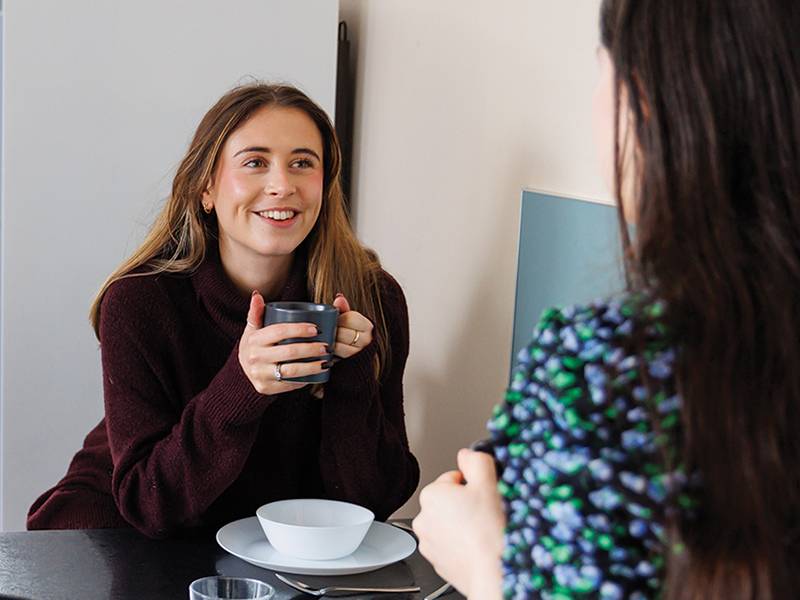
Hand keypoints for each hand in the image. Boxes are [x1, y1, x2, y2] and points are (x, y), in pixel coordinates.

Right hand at [238, 291, 330, 394]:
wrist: (241, 372)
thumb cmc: (255, 345)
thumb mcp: (252, 329)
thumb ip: (256, 312)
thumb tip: (257, 294)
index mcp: (254, 339)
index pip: (279, 331)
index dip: (299, 329)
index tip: (316, 329)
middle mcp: (255, 357)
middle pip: (289, 351)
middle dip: (311, 348)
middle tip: (327, 346)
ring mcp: (260, 374)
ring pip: (291, 371)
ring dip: (312, 366)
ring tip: (326, 362)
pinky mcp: (265, 388)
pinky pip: (289, 384)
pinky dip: (305, 380)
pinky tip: (317, 375)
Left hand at [332, 293, 373, 358]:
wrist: (359, 362)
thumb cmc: (352, 336)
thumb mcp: (351, 323)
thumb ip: (345, 310)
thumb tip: (339, 297)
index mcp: (368, 326)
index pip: (350, 318)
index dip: (339, 319)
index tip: (335, 321)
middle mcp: (367, 339)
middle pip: (342, 331)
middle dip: (333, 331)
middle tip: (328, 331)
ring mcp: (360, 352)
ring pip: (338, 345)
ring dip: (330, 342)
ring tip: (328, 340)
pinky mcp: (351, 363)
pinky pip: (336, 356)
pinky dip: (330, 352)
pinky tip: (328, 350)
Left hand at [412, 449, 504, 599]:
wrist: (494, 573)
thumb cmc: (489, 532)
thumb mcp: (487, 482)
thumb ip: (475, 459)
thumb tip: (468, 453)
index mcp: (431, 495)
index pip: (454, 478)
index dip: (472, 485)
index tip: (482, 496)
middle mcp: (423, 519)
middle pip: (450, 501)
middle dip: (465, 505)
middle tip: (484, 514)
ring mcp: (428, 543)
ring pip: (450, 524)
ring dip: (464, 525)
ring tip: (481, 532)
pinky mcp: (438, 562)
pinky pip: (451, 545)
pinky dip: (462, 545)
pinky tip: (477, 547)